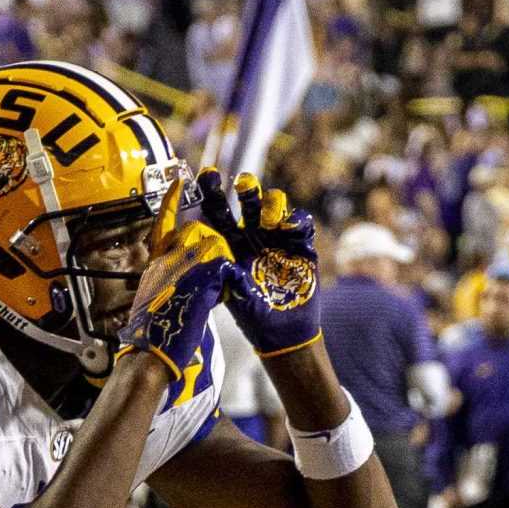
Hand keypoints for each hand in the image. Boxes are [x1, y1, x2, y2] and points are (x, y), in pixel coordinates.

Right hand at [119, 187, 231, 397]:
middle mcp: (165, 259)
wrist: (149, 356)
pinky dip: (227, 285)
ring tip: (214, 292)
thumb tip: (185, 275)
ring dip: (221, 269)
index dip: (170, 201)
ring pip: (213, 249)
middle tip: (211, 276)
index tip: (178, 177)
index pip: (162, 223)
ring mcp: (181, 268)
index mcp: (154, 262)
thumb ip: (171, 279)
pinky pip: (223, 270)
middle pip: (195, 234)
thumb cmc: (153, 336)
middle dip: (211, 250)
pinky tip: (224, 297)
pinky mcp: (199, 281)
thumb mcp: (157, 297)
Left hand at [191, 167, 320, 357]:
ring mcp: (277, 237)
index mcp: (230, 243)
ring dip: (270, 203)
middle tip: (243, 184)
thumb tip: (220, 259)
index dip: (212, 192)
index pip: (218, 212)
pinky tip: (289, 228)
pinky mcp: (301, 244)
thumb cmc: (253, 316)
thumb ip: (227, 275)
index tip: (207, 175)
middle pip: (248, 201)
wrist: (284, 332)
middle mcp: (252, 235)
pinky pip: (300, 220)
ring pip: (274, 203)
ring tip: (268, 220)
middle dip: (246, 188)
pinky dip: (295, 219)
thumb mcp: (233, 296)